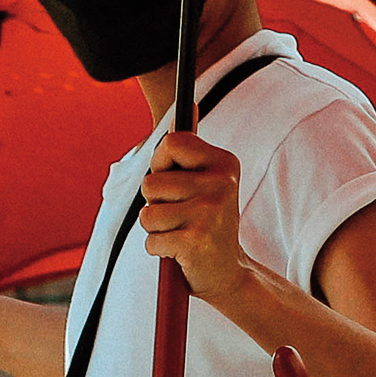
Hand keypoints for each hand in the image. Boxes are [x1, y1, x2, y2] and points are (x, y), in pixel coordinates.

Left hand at [139, 133, 251, 303]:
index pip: (171, 143)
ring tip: (180, 233)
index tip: (174, 183)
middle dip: (155, 203)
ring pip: (147, 214)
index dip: (160, 165)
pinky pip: (151, 240)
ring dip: (156, 229)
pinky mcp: (196, 241)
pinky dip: (158, 250)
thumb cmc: (208, 223)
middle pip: (151, 183)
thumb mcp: (205, 180)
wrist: (228, 273)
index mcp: (224, 163)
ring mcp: (209, 212)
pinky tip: (181, 252)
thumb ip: (190, 146)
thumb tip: (187, 104)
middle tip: (181, 216)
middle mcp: (220, 184)